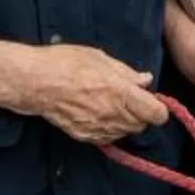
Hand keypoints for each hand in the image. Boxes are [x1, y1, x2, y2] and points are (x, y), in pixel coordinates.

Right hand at [26, 46, 163, 142]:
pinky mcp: (85, 136)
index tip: (151, 100)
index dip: (158, 108)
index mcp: (122, 94)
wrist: (35, 82)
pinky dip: (108, 127)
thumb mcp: (100, 58)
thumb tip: (145, 80)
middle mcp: (114, 116)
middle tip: (128, 98)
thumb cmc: (66, 63)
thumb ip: (126, 72)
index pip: (157, 114)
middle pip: (142, 125)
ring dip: (125, 121)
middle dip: (141, 114)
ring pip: (125, 132)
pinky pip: (107, 136)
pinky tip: (97, 112)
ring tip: (110, 103)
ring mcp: (99, 129)